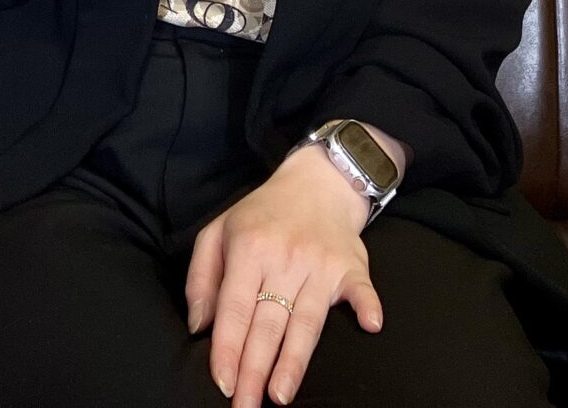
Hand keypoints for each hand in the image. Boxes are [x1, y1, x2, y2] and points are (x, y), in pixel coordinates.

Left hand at [186, 146, 384, 407]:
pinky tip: (369, 325)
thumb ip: (201, 278)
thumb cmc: (262, 215)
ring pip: (306, 320)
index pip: (235, 308)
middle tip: (245, 406)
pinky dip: (367, 305)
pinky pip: (361, 289)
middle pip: (268, 323)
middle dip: (254, 370)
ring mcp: (320, 263)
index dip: (227, 348)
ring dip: (294, 360)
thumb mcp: (218, 232)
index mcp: (248, 249)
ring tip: (280, 395)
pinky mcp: (351, 266)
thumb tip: (198, 327)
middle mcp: (284, 258)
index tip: (222, 383)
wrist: (317, 183)